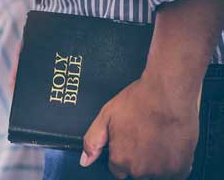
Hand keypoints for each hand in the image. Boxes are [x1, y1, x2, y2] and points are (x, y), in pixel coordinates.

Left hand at [80, 72, 198, 178]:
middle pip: (136, 172)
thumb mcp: (106, 116)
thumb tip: (85, 160)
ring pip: (155, 174)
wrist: (167, 93)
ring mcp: (161, 171)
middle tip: (143, 137)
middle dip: (138, 159)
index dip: (123, 155)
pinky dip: (173, 163)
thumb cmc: (139, 101)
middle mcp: (140, 170)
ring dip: (156, 163)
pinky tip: (169, 145)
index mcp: (120, 159)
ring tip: (156, 140)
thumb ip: (93, 141)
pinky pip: (175, 174)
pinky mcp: (180, 168)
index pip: (118, 170)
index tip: (129, 144)